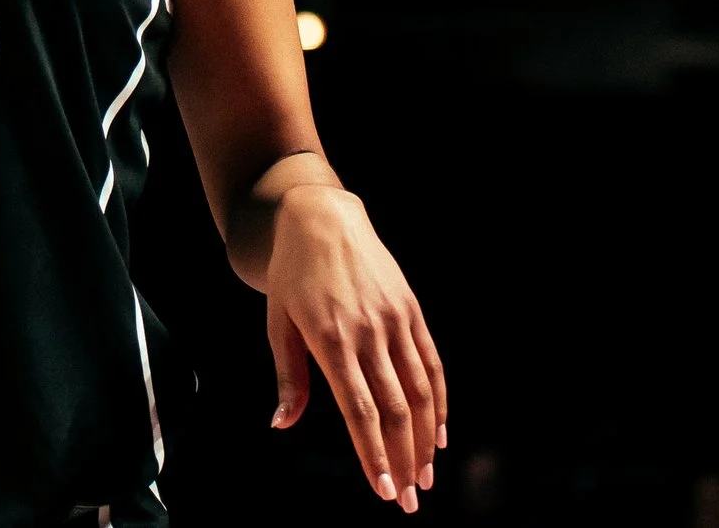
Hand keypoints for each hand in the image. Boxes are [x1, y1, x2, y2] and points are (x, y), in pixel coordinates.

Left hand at [263, 186, 448, 512]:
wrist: (322, 219)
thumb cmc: (292, 276)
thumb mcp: (279, 324)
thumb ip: (289, 377)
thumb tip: (281, 424)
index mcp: (330, 340)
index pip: (359, 410)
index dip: (373, 453)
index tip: (383, 489)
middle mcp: (368, 333)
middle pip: (395, 409)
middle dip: (404, 460)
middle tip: (409, 500)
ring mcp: (394, 320)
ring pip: (420, 392)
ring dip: (426, 440)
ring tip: (426, 476)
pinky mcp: (411, 311)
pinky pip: (432, 363)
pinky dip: (440, 402)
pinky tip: (440, 433)